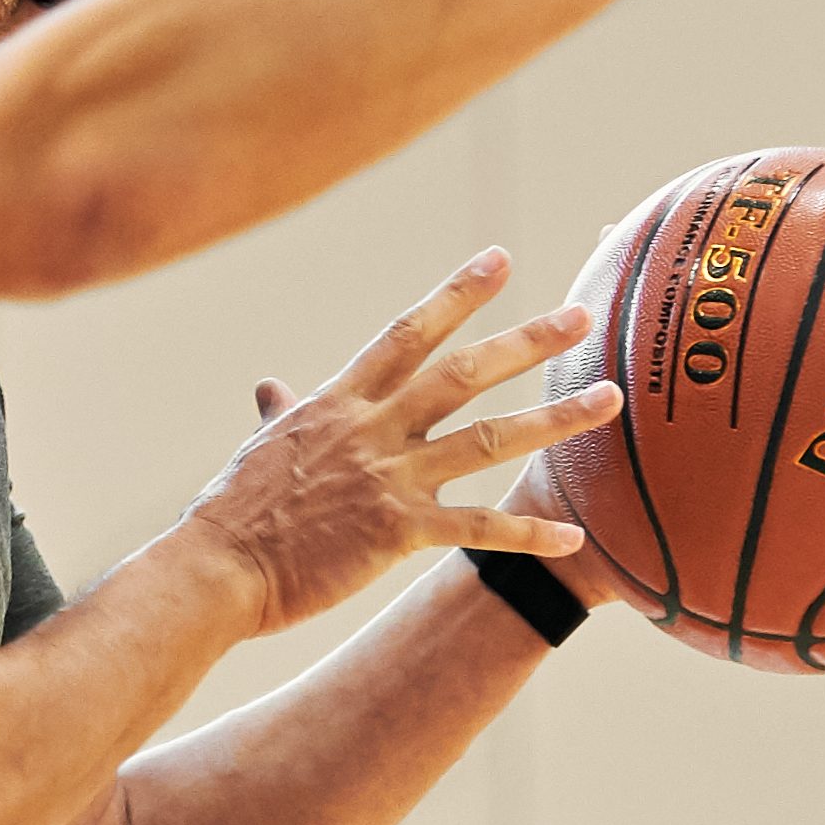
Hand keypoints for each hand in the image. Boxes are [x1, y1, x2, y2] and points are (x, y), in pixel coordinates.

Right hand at [179, 248, 624, 635]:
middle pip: (463, 372)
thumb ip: (281, 413)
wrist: (215, 566)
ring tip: (609, 400)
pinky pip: (477, 528)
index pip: (407, 331)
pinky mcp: (396, 532)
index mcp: (338, 400)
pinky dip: (528, 533)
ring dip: (554, 419)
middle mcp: (370, 428)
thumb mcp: (263, 447)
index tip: (499, 258)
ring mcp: (387, 477)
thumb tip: (271, 388)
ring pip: (488, 439)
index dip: (457, 293)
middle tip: (581, 316)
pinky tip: (574, 537)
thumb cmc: (231, 512)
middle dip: (527, 340)